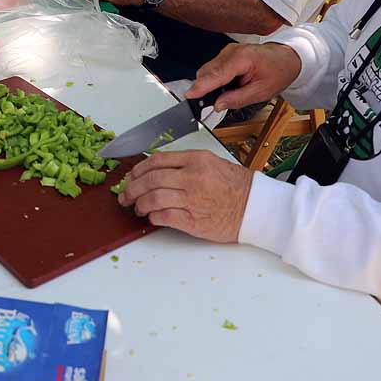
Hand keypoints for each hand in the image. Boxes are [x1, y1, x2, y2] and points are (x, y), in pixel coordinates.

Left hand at [118, 150, 251, 242]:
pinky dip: (153, 217)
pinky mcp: (194, 220)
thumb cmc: (236, 186)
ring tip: (137, 208)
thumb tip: (155, 171)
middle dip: (132, 188)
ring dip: (140, 204)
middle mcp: (192, 177)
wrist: (256, 207)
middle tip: (125, 195)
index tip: (131, 176)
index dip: (138, 169)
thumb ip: (184, 164)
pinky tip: (152, 217)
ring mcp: (192, 199)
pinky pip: (165, 217)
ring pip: (154, 198)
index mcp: (195, 160)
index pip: (156, 161)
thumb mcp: (211, 163)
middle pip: (150, 180)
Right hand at [187, 43, 301, 111]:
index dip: (201, 86)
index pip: (217, 74)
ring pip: (208, 70)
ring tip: (228, 93)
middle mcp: (232, 52)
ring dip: (211, 84)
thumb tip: (218, 105)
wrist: (287, 58)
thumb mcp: (262, 92)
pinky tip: (228, 86)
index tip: (189, 95)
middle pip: (207, 72)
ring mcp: (227, 51)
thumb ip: (238, 99)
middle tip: (209, 104)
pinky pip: (213, 68)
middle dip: (205, 88)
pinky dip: (215, 79)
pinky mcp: (225, 54)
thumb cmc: (278, 71)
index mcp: (243, 58)